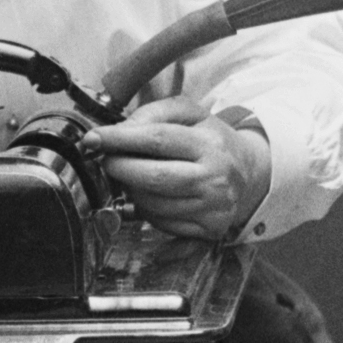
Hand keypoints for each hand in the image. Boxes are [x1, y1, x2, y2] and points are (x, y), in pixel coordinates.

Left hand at [84, 96, 270, 243]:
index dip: (120, 139)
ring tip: (136, 178)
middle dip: (120, 169)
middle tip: (108, 162)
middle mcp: (215, 177)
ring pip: (153, 205)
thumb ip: (154, 113)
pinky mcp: (210, 229)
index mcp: (211, 143)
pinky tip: (153, 197)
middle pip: (154, 178)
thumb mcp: (190, 113)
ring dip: (133, 192)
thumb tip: (120, 131)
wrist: (249, 172)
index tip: (94, 139)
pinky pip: (162, 224)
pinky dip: (148, 212)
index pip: (158, 139)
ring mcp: (214, 207)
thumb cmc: (211, 140)